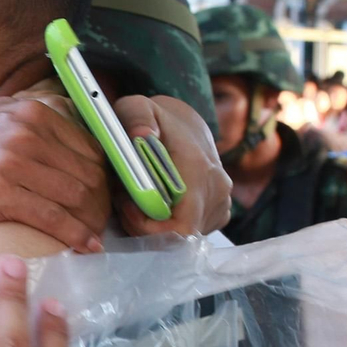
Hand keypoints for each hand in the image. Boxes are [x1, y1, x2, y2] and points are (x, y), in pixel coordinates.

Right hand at [0, 94, 112, 253]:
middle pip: (87, 170)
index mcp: (30, 110)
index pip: (89, 144)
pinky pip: (52, 218)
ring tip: (94, 235)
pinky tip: (85, 246)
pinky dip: (75, 235)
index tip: (107, 195)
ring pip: (74, 195)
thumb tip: (75, 129)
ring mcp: (11, 161)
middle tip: (103, 221)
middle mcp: (24, 130)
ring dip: (91, 220)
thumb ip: (32, 122)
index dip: (105, 174)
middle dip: (101, 200)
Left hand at [111, 94, 232, 237]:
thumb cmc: (155, 119)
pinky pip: (188, 235)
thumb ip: (136, 117)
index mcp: (199, 169)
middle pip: (177, 237)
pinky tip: (155, 205)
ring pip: (181, 239)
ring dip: (152, 227)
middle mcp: (216, 191)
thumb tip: (142, 136)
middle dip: (144, 226)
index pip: (182, 226)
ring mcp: (221, 205)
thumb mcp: (137, 108)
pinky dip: (166, 228)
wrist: (186, 125)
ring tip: (138, 199)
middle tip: (126, 200)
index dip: (149, 228)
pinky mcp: (219, 214)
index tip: (127, 205)